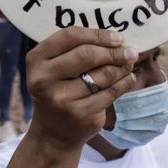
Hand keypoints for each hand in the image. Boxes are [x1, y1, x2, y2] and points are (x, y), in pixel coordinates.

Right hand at [25, 27, 138, 150]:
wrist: (54, 133)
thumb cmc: (60, 89)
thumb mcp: (56, 66)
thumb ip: (77, 48)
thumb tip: (117, 40)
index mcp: (37, 59)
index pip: (71, 36)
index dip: (98, 34)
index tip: (118, 37)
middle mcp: (44, 79)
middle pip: (88, 55)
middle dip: (114, 52)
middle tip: (130, 52)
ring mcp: (62, 98)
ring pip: (103, 74)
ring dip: (121, 67)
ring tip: (128, 64)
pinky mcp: (80, 113)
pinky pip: (111, 92)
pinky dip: (124, 82)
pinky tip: (128, 78)